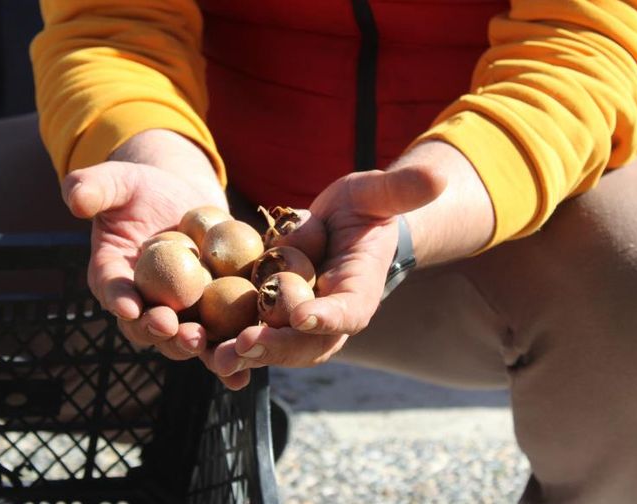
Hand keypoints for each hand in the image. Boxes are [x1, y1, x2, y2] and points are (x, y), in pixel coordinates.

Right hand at [62, 130, 227, 359]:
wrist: (180, 196)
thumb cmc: (141, 188)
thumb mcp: (117, 181)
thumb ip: (94, 188)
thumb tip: (74, 198)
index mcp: (113, 275)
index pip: (111, 289)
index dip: (118, 298)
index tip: (128, 306)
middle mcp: (143, 302)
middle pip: (147, 325)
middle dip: (159, 331)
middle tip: (171, 329)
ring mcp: (179, 312)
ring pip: (183, 338)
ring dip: (193, 347)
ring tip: (205, 345)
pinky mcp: (213, 312)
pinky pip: (221, 337)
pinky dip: (230, 354)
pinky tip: (244, 373)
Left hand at [200, 165, 445, 389]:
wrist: (343, 226)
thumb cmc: (366, 208)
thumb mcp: (378, 193)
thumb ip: (402, 190)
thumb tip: (438, 177)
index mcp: (358, 290)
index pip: (349, 310)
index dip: (328, 317)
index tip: (304, 316)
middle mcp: (329, 317)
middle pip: (306, 342)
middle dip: (277, 346)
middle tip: (246, 344)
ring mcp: (298, 323)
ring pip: (275, 347)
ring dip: (247, 355)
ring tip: (217, 357)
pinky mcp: (271, 317)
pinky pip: (251, 335)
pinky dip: (227, 343)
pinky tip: (198, 344)